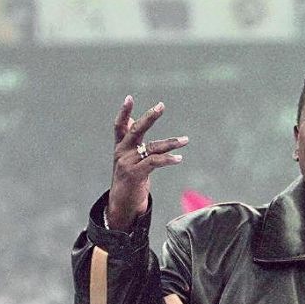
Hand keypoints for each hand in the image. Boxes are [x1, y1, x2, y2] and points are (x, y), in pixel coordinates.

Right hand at [108, 95, 188, 229]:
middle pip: (135, 130)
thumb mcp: (129, 158)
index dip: (124, 112)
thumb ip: (131, 141)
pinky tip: (179, 159)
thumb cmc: (130, 180)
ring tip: (185, 140)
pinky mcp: (135, 175)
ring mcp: (127, 163)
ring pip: (152, 148)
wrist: (122, 206)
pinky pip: (154, 162)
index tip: (129, 97)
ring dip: (171, 143)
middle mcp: (122, 152)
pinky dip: (168, 159)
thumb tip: (131, 120)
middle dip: (149, 117)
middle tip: (161, 106)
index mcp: (120, 147)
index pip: (119, 126)